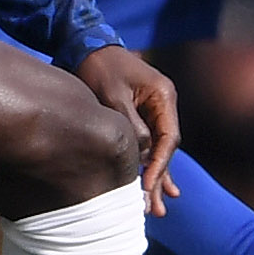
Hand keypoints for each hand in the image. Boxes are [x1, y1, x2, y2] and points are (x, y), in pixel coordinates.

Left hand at [75, 45, 179, 213]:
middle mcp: (163, 104)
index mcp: (163, 96)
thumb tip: (142, 153)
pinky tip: (151, 185)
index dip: (160, 166)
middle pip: (165, 150)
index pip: (168, 139)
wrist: (85, 44)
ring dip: (154, 178)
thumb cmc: (99, 67)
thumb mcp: (112, 95)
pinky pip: (147, 144)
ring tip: (156, 209)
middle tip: (155, 210)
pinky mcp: (140, 115)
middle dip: (159, 180)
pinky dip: (146, 165)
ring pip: (157, 151)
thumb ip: (130, 124)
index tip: (149, 187)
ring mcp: (153, 110)